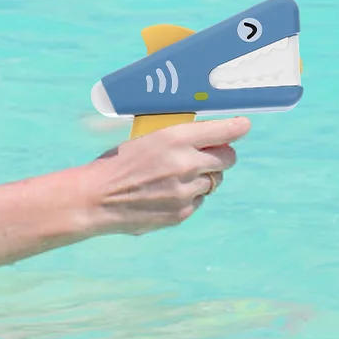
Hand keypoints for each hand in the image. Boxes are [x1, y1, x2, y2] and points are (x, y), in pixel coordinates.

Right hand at [85, 118, 249, 235]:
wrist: (95, 199)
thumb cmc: (117, 164)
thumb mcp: (146, 140)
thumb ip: (178, 140)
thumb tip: (208, 140)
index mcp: (174, 138)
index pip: (222, 130)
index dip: (237, 127)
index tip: (243, 126)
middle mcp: (185, 163)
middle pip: (227, 158)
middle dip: (222, 155)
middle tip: (211, 154)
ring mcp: (186, 191)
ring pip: (214, 181)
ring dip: (204, 177)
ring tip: (178, 176)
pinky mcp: (182, 212)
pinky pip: (199, 200)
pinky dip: (190, 196)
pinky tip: (168, 193)